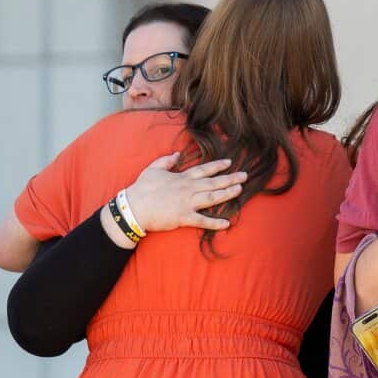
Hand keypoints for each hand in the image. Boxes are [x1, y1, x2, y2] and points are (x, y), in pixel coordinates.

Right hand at [125, 153, 246, 231]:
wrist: (133, 207)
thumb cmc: (141, 189)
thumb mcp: (153, 169)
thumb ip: (166, 161)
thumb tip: (176, 154)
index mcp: (181, 178)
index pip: (204, 170)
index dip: (218, 166)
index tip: (229, 163)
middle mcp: (188, 189)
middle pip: (213, 183)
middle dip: (230, 179)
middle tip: (244, 176)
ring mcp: (187, 203)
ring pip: (212, 198)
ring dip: (227, 194)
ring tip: (239, 190)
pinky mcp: (184, 217)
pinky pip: (202, 221)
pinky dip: (215, 223)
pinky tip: (227, 223)